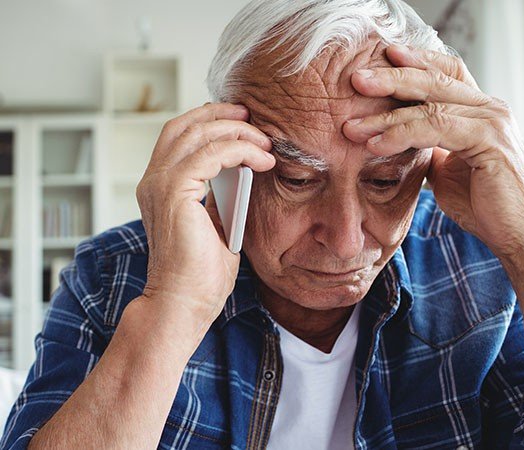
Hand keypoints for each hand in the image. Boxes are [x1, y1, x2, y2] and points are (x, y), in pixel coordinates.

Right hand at [136, 103, 274, 329]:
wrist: (184, 304)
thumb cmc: (200, 273)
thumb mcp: (214, 224)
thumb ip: (219, 196)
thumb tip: (241, 172)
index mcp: (160, 187)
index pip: (179, 137)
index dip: (209, 120)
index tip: (242, 121)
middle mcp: (153, 180)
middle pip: (184, 125)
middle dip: (221, 114)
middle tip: (252, 117)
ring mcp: (160, 184)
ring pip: (199, 133)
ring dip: (237, 131)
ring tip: (265, 142)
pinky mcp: (175, 192)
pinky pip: (212, 153)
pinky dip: (240, 150)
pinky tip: (262, 160)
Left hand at [343, 45, 523, 258]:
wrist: (520, 237)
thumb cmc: (486, 207)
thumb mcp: (448, 171)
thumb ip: (429, 149)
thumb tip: (399, 142)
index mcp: (481, 112)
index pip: (446, 74)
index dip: (416, 62)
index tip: (381, 58)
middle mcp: (490, 109)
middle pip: (435, 80)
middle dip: (391, 77)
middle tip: (355, 79)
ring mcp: (493, 122)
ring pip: (431, 105)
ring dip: (386, 116)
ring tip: (352, 127)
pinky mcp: (490, 140)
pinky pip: (437, 128)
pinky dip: (402, 134)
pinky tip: (376, 144)